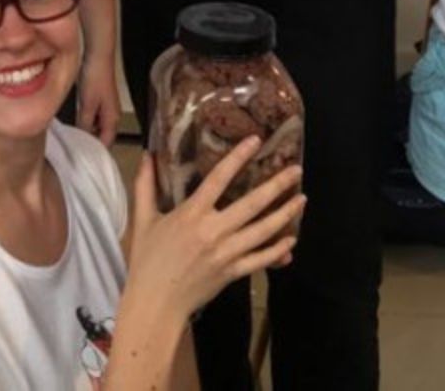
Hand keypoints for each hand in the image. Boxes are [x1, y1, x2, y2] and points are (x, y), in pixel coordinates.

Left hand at [76, 49, 120, 145]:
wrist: (98, 56)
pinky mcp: (100, 100)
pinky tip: (74, 122)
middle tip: (73, 151)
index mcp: (112, 120)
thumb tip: (80, 140)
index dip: (94, 153)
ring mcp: (107, 107)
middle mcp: (113, 116)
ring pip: (97, 127)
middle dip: (90, 144)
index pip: (106, 144)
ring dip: (87, 132)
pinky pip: (94, 117)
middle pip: (102, 137)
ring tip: (71, 140)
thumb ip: (84, 124)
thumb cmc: (94, 80)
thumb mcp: (87, 105)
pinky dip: (86, 122)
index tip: (80, 160)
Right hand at [123, 138, 303, 320]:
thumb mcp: (142, 220)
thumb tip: (147, 155)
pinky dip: (278, 250)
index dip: (238, 157)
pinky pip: (261, 259)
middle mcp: (213, 231)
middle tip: (296, 170)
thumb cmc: (147, 260)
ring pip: (263, 231)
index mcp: (191, 214)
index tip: (255, 140)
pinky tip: (291, 239)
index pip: (219, 179)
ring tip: (302, 199)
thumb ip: (145, 186)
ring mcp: (226, 253)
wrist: (156, 302)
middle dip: (276, 185)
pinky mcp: (233, 272)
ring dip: (285, 214)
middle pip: (252, 204)